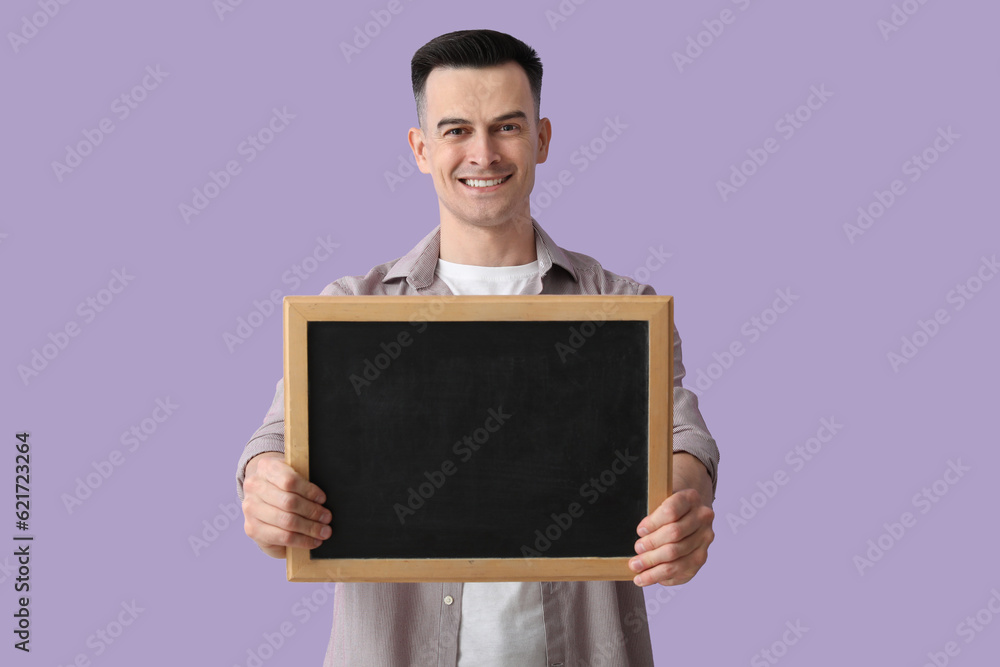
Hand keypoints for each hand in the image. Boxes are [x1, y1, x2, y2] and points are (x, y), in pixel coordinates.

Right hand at [241, 452, 331, 557]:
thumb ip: (304, 481)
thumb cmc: (283, 485)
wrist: (261, 496)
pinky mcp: (252, 528)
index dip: (309, 491)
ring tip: (324, 531)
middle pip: (289, 502)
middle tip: (327, 518)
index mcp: (267, 467)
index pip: (290, 481)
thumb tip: (323, 500)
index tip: (323, 499)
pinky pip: (282, 536)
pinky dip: (301, 540)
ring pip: (286, 521)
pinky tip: (313, 541)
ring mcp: (250, 508)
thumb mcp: (292, 474)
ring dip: (310, 528)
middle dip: (312, 512)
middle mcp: (254, 486)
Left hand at [629, 453, 715, 586]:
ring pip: (677, 556)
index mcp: (690, 498)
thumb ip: (650, 511)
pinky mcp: (702, 557)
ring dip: (653, 565)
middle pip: (674, 535)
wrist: (689, 512)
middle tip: (635, 552)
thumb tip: (638, 534)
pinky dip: (662, 576)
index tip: (639, 531)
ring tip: (636, 568)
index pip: (671, 511)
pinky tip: (648, 577)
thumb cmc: (668, 507)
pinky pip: (681, 571)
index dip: (653, 523)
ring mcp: (704, 539)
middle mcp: (702, 518)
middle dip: (651, 546)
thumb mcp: (659, 500)